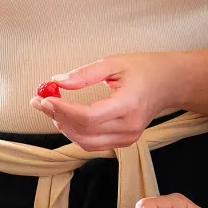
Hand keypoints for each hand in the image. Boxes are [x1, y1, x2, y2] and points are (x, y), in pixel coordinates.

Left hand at [32, 52, 184, 150]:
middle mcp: (129, 126)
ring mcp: (128, 137)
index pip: (90, 116)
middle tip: (39, 101)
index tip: (44, 98)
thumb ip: (84, 74)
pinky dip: (75, 132)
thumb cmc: (143, 69)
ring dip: (63, 126)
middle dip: (57, 117)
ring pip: (85, 142)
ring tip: (51, 108)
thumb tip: (56, 81)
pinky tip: (66, 117)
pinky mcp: (124, 142)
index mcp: (129, 104)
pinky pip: (93, 144)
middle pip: (84, 131)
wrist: (168, 83)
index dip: (64, 110)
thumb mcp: (113, 63)